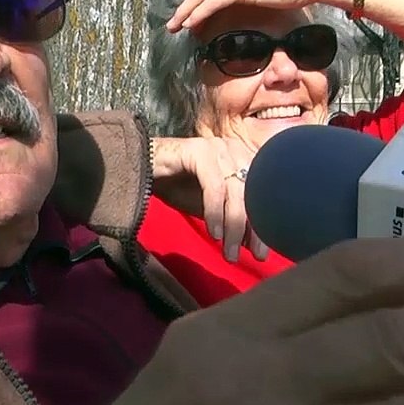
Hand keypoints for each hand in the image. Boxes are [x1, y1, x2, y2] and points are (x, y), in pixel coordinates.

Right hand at [151, 136, 266, 261]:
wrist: (140, 167)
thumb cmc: (177, 185)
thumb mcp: (210, 207)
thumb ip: (231, 218)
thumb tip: (252, 243)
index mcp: (243, 159)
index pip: (260, 195)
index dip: (263, 226)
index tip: (261, 254)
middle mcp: (235, 149)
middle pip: (252, 193)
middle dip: (253, 229)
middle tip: (252, 257)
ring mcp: (218, 147)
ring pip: (235, 192)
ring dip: (234, 226)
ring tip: (229, 252)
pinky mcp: (200, 150)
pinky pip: (214, 186)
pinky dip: (215, 212)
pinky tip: (214, 233)